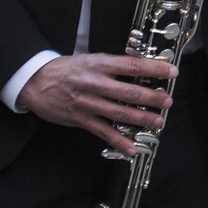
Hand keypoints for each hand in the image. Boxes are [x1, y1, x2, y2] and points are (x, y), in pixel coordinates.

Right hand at [18, 54, 176, 155]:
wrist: (36, 82)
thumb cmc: (67, 69)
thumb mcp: (91, 59)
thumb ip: (114, 65)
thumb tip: (141, 68)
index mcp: (100, 64)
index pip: (132, 65)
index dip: (154, 69)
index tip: (171, 71)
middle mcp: (95, 83)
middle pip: (129, 92)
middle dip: (152, 98)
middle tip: (167, 101)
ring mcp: (88, 103)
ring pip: (120, 113)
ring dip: (141, 119)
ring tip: (157, 121)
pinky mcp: (81, 119)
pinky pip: (103, 132)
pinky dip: (118, 141)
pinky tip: (131, 147)